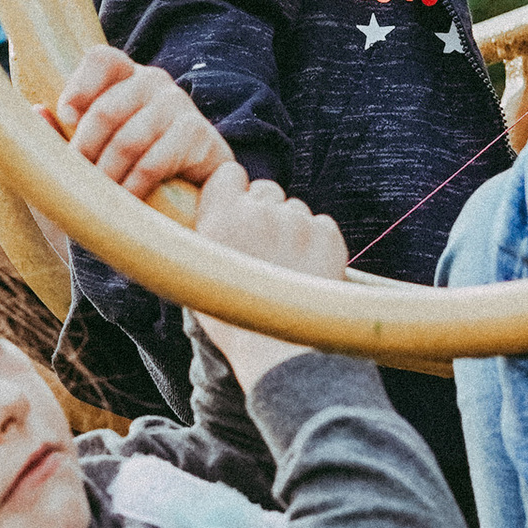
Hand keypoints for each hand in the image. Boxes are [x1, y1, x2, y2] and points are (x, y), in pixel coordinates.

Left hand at [45, 46, 232, 200]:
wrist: (193, 193)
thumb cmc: (131, 165)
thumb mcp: (94, 146)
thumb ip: (62, 131)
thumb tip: (35, 111)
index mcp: (125, 76)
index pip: (102, 59)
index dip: (80, 86)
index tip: (66, 117)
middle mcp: (153, 81)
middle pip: (107, 109)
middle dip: (85, 149)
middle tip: (78, 177)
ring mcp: (179, 104)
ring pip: (129, 139)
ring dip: (107, 174)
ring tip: (100, 196)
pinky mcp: (200, 134)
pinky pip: (155, 162)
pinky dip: (134, 186)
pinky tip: (126, 201)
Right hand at [188, 160, 349, 391]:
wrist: (280, 354)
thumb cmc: (233, 323)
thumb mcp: (198, 275)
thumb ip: (207, 236)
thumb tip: (212, 218)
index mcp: (220, 215)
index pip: (230, 173)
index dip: (233, 192)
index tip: (236, 212)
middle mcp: (259, 210)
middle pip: (266, 189)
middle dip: (265, 211)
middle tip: (264, 248)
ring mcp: (297, 221)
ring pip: (296, 208)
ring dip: (292, 229)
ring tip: (287, 268)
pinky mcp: (328, 235)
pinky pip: (322, 225)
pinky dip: (317, 242)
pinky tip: (306, 272)